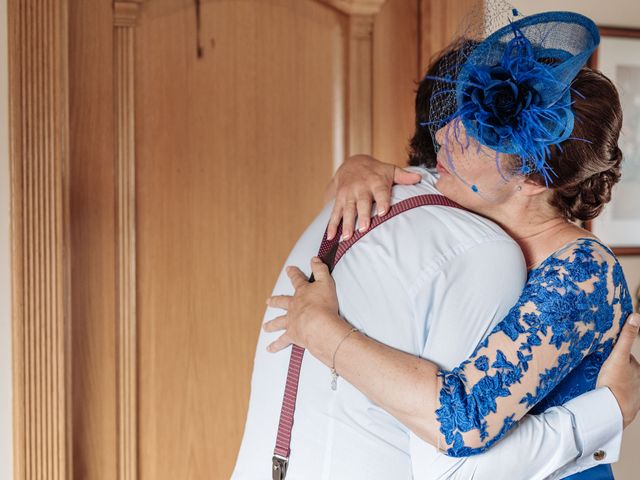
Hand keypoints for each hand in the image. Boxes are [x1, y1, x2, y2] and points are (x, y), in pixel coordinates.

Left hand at [264, 257, 345, 354]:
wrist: (320, 325)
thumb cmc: (324, 304)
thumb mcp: (326, 282)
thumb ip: (320, 270)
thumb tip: (314, 259)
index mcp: (302, 293)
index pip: (297, 279)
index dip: (293, 273)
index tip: (289, 269)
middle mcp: (293, 307)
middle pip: (281, 302)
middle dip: (275, 301)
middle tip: (268, 301)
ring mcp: (291, 321)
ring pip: (278, 322)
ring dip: (272, 324)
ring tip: (265, 327)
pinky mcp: (292, 335)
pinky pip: (282, 342)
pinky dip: (276, 346)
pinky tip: (270, 349)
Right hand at [327, 155, 420, 240]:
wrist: (351, 163)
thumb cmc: (376, 171)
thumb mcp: (390, 170)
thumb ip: (404, 176)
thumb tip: (419, 177)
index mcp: (375, 181)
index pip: (380, 191)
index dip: (382, 201)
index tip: (383, 212)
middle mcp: (360, 188)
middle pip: (361, 202)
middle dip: (361, 215)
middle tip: (363, 228)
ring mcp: (348, 194)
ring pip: (346, 209)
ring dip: (346, 223)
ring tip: (346, 238)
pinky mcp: (338, 199)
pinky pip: (334, 213)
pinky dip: (332, 225)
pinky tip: (330, 237)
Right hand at [597, 313, 639, 427]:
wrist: (612, 410)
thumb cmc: (615, 382)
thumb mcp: (618, 356)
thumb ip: (626, 337)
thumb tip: (636, 316)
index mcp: (639, 369)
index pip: (626, 357)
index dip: (615, 355)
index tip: (605, 359)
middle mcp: (639, 382)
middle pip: (623, 370)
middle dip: (614, 369)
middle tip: (601, 370)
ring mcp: (634, 395)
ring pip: (620, 383)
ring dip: (612, 382)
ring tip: (600, 382)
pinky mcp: (626, 406)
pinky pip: (617, 396)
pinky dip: (612, 394)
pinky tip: (604, 395)